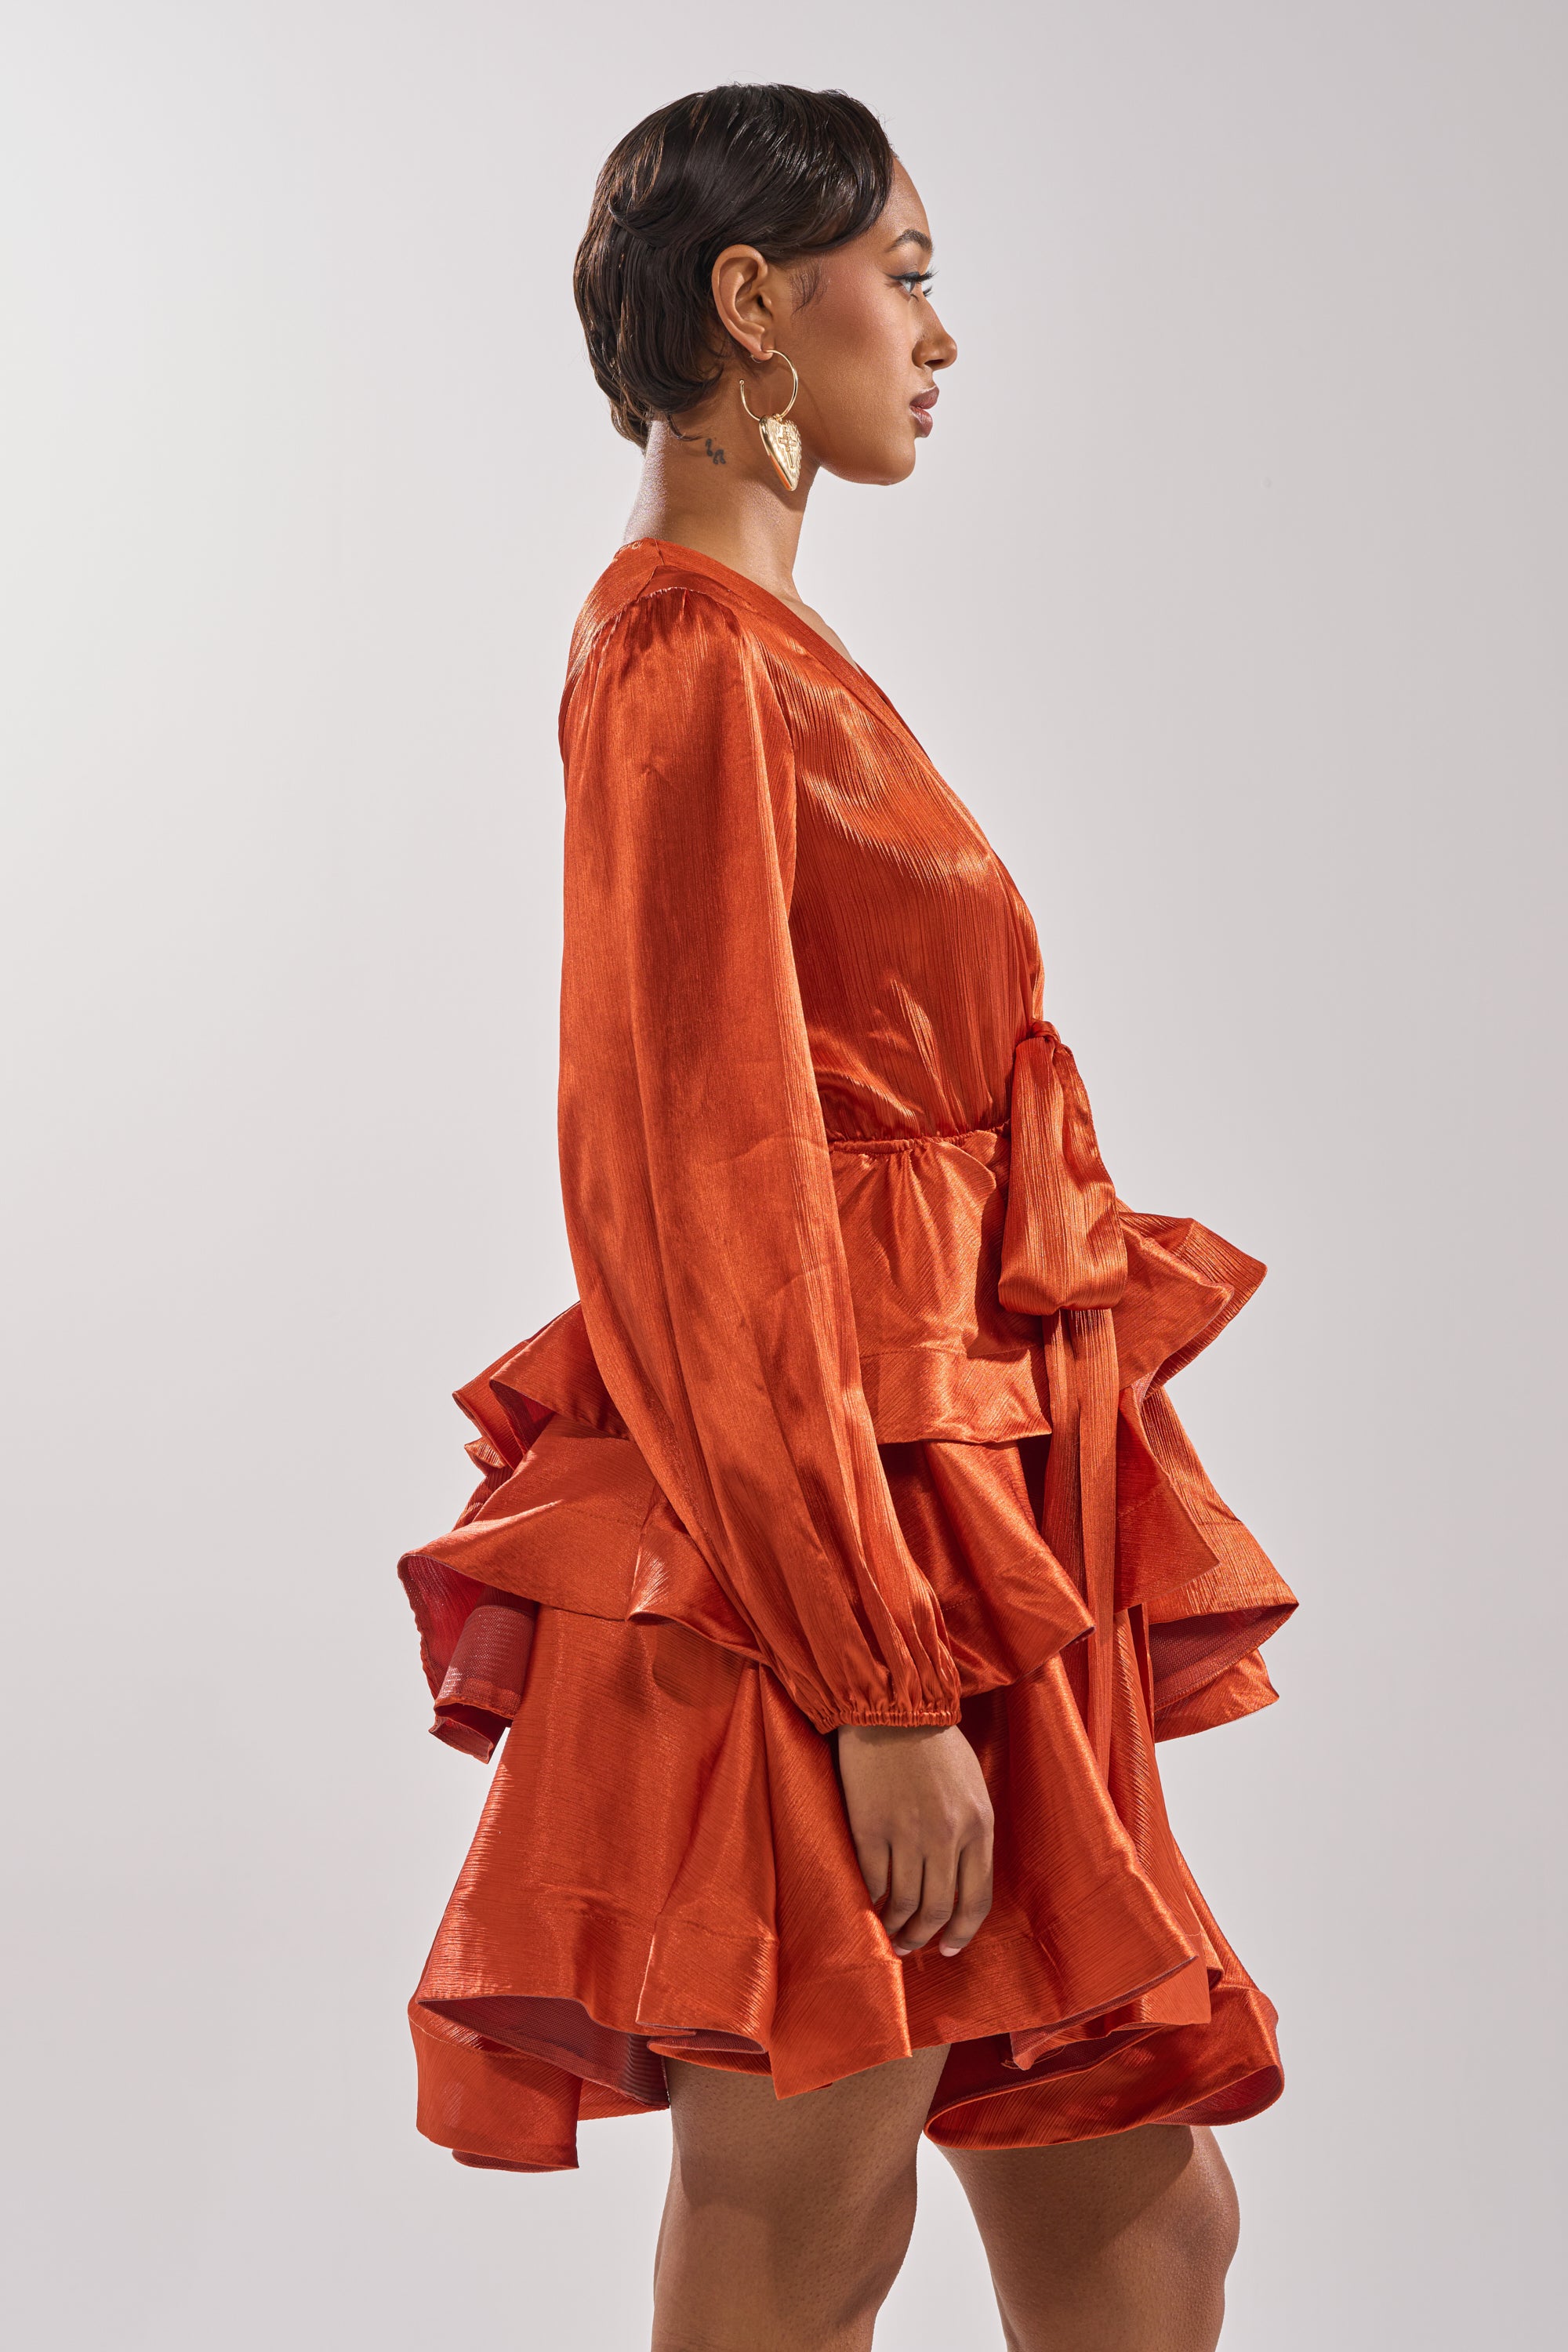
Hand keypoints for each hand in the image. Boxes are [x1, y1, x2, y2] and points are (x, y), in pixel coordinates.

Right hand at [835, 1723, 993, 1956]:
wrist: (893, 1706)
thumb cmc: (935, 1744)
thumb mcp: (971, 1787)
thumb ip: (970, 1833)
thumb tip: (958, 1882)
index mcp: (979, 1825)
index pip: (976, 1898)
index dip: (962, 1931)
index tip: (949, 1948)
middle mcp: (947, 1835)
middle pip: (938, 1909)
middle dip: (924, 1937)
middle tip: (910, 1947)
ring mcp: (907, 1833)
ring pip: (903, 1902)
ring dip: (895, 1927)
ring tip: (887, 1933)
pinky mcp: (870, 1827)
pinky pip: (871, 1880)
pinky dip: (869, 1900)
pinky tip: (867, 1904)